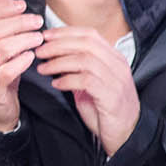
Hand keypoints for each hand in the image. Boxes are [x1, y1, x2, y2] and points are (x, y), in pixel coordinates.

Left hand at [35, 26, 140, 156]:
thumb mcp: (91, 83)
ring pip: (85, 60)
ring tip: (43, 69)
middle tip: (39, 52)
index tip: (45, 36)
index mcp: (114, 58)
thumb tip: (54, 56)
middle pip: (86, 44)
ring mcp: (116, 80)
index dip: (65, 32)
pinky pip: (87, 81)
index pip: (90, 34)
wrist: (126, 133)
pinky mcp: (112, 96)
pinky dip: (68, 80)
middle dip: (58, 45)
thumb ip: (78, 68)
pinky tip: (57, 84)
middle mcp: (117, 65)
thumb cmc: (105, 108)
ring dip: (59, 62)